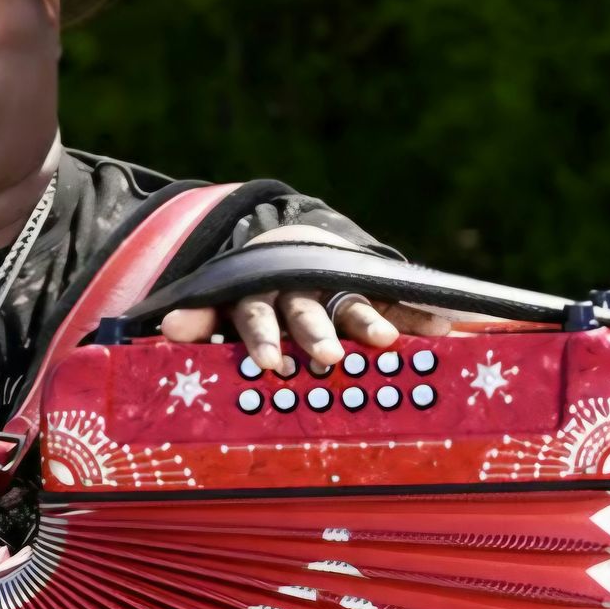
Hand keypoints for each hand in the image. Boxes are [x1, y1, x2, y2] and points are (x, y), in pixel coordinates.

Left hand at [160, 224, 449, 369]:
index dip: (263, 339)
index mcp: (259, 296)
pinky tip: (443, 326)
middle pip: (307, 313)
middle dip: (317, 334)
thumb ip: (201, 318)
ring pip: (353, 305)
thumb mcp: (221, 306)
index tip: (269, 363)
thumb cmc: (253, 294)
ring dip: (369, 322)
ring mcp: (336, 288)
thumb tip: (167, 327)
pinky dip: (418, 312)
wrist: (290, 245)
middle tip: (328, 357)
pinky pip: (396, 300)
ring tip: (387, 342)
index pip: (257, 316)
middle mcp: (298, 290)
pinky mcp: (369, 286)